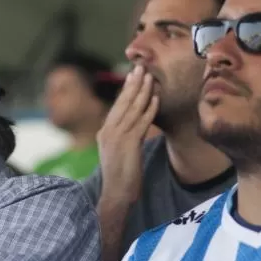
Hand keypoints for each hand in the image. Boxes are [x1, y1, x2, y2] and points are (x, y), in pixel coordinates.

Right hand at [96, 65, 158, 204]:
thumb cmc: (120, 177)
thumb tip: (135, 128)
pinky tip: (155, 98)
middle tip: (140, 67)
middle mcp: (108, 131)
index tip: (133, 75)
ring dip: (142, 91)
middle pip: (122, 103)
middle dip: (132, 84)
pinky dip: (148, 109)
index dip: (126, 90)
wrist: (116, 194)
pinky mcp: (128, 144)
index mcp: (105, 133)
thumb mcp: (119, 153)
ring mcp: (117, 137)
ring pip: (131, 109)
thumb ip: (124, 138)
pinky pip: (141, 122)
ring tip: (150, 76)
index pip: (117, 106)